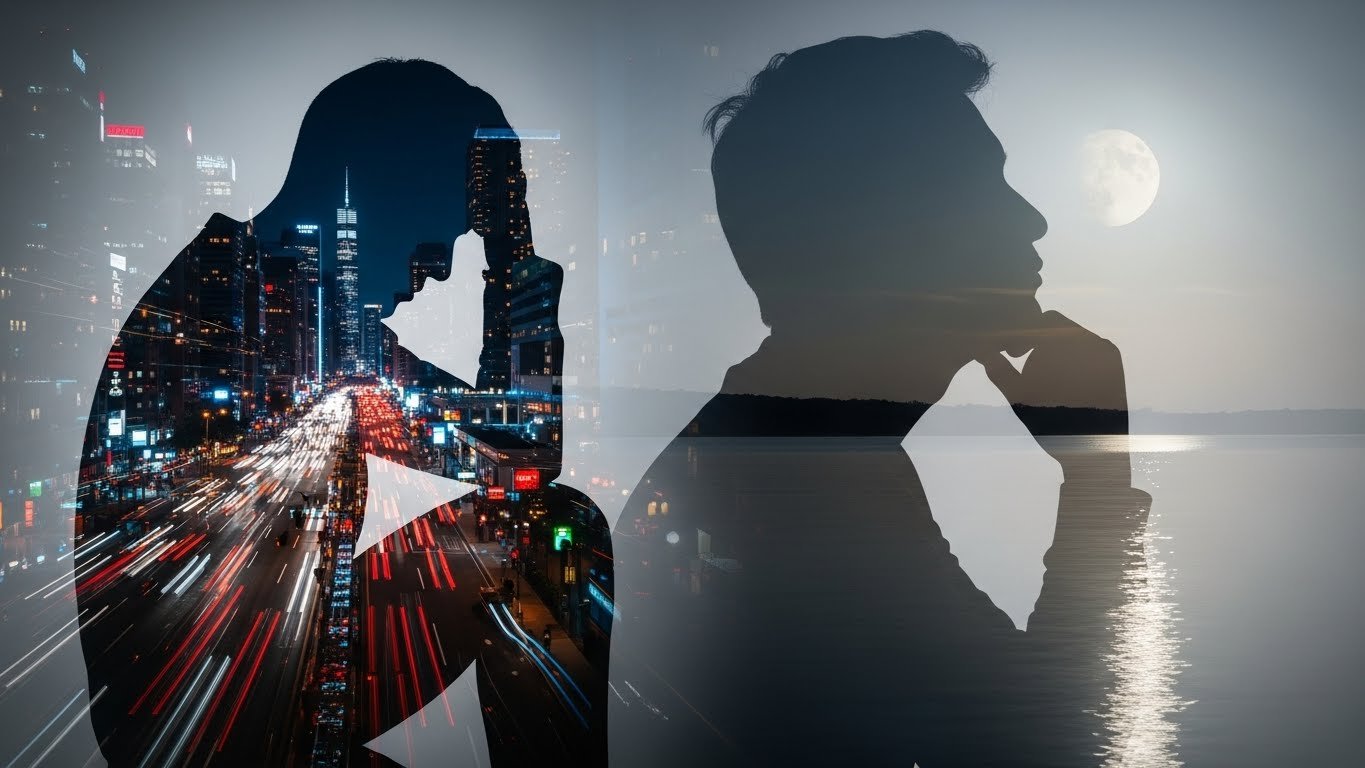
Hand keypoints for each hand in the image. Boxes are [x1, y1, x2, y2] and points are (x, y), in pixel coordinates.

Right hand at [976, 310, 1130, 484]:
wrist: (1095, 450)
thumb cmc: (1051, 421)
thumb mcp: (1018, 395)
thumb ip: (998, 369)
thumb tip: (982, 350)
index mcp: (1066, 341)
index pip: (1040, 319)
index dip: (1022, 335)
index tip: (1013, 354)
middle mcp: (1091, 340)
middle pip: (1058, 327)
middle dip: (1039, 342)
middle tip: (1027, 366)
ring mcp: (1107, 352)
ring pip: (1075, 338)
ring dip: (1057, 350)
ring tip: (1046, 378)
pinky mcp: (1116, 366)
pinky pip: (1090, 351)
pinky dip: (1074, 359)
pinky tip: (1065, 383)